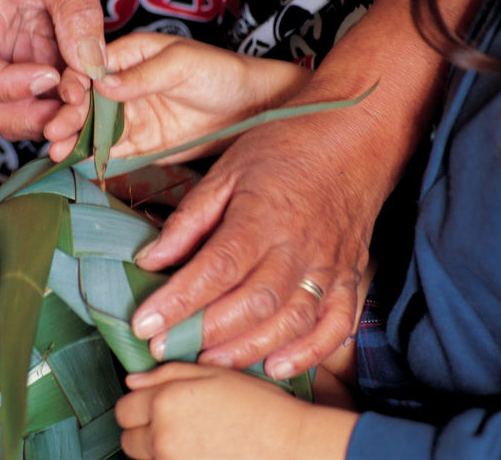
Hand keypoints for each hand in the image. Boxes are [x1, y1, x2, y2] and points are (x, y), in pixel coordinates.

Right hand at [0, 0, 104, 140]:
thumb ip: (78, 17)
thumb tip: (91, 69)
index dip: (4, 86)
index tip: (49, 74)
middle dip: (24, 118)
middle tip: (69, 112)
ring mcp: (16, 56)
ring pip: (15, 110)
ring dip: (49, 118)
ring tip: (87, 107)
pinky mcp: (42, 61)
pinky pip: (47, 97)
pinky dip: (67, 106)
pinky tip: (94, 98)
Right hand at [43, 32, 310, 161]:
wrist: (252, 109)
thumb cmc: (220, 72)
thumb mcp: (181, 64)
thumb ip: (142, 76)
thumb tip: (102, 84)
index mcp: (129, 56)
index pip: (92, 68)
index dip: (75, 82)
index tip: (68, 97)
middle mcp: (124, 87)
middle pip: (87, 101)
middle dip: (68, 114)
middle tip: (54, 130)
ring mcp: (132, 116)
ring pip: (94, 128)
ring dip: (74, 138)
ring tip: (56, 150)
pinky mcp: (142, 144)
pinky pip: (113, 151)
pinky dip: (94, 157)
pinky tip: (76, 162)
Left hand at [115, 363, 356, 459]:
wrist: (290, 447)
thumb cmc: (259, 407)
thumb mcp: (215, 374)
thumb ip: (168, 373)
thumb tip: (133, 380)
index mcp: (166, 402)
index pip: (124, 408)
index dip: (138, 403)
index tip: (154, 403)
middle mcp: (162, 438)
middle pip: (127, 438)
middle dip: (143, 429)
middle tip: (173, 421)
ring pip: (143, 458)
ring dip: (155, 449)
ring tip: (189, 438)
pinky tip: (196, 453)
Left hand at [128, 102, 389, 378]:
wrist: (355, 134)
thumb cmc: (286, 147)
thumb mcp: (227, 170)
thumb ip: (189, 218)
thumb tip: (149, 259)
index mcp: (263, 215)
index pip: (216, 268)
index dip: (178, 301)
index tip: (145, 324)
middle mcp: (298, 246)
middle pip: (252, 303)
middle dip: (206, 332)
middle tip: (166, 349)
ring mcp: (329, 265)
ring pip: (291, 321)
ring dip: (249, 349)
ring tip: (210, 361)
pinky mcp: (350, 276)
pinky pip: (335, 325)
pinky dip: (308, 352)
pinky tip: (275, 367)